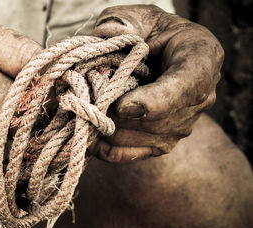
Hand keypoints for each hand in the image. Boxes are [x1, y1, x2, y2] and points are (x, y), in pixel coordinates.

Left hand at [90, 5, 222, 162]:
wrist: (158, 55)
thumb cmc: (150, 32)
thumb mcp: (140, 16)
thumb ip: (124, 21)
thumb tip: (108, 33)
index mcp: (201, 59)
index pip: (185, 88)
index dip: (152, 101)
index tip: (122, 105)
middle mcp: (200, 99)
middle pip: (156, 121)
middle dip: (115, 114)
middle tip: (85, 101)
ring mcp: (181, 126)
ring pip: (138, 139)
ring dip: (106, 128)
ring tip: (83, 111)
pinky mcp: (161, 144)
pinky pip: (129, 154)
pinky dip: (103, 146)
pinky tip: (86, 135)